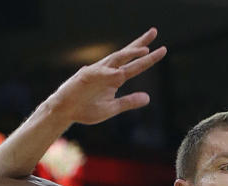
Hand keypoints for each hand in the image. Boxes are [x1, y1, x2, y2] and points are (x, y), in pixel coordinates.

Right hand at [49, 27, 166, 125]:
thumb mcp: (112, 107)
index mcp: (115, 78)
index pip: (134, 65)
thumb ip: (129, 102)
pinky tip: (120, 74)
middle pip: (126, 54)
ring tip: (144, 50)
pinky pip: (99, 73)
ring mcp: (97, 72)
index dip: (148, 58)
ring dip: (129, 54)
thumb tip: (148, 98)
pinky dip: (109, 73)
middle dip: (140, 44)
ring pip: (115, 60)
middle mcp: (108, 72)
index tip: (162, 49)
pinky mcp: (85, 77)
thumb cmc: (86, 109)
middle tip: (155, 32)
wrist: (65, 112)